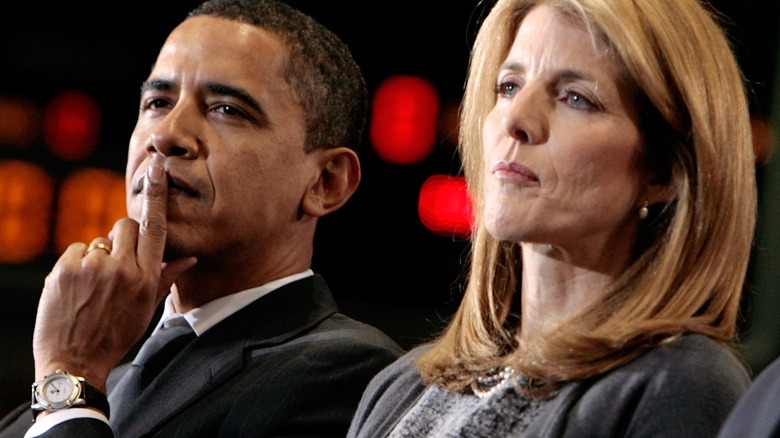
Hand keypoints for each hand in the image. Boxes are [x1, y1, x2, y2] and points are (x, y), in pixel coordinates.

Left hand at [32, 156, 196, 391]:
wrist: (75, 361)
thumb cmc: (115, 336)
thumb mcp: (147, 310)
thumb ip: (166, 278)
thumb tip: (189, 258)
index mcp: (147, 278)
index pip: (156, 228)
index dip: (157, 197)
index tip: (156, 171)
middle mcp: (122, 269)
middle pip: (127, 226)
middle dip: (124, 238)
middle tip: (117, 262)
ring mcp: (93, 268)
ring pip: (100, 241)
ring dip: (98, 257)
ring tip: (93, 286)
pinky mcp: (65, 269)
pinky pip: (76, 250)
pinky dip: (77, 264)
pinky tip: (77, 287)